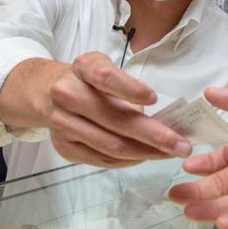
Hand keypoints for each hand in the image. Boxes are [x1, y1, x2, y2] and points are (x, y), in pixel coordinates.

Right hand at [46, 52, 190, 167]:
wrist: (45, 94)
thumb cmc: (86, 80)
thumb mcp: (103, 68)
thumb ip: (127, 86)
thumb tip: (163, 118)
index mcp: (82, 68)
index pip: (105, 77)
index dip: (129, 88)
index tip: (154, 98)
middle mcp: (67, 95)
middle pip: (115, 120)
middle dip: (154, 135)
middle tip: (181, 145)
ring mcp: (62, 124)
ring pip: (111, 145)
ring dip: (145, 153)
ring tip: (169, 153)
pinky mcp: (64, 147)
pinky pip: (102, 159)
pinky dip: (128, 160)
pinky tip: (145, 156)